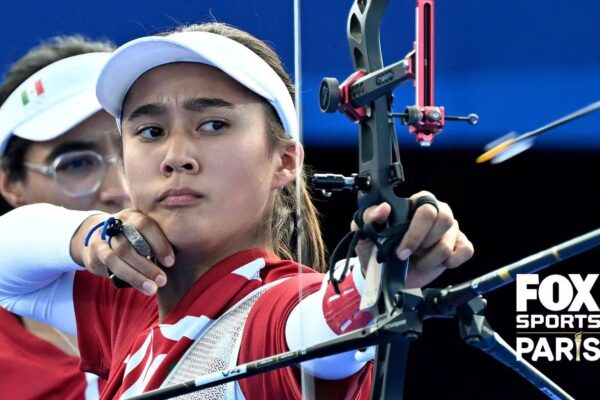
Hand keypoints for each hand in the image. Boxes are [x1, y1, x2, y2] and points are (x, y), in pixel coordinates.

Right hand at [71, 209, 174, 294]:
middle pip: (131, 242)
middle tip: (163, 280)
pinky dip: (127, 276)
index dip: (159, 243)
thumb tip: (182, 261)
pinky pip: (109, 264)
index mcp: (134, 215)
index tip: (171, 262)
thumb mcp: (144, 235)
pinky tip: (140, 286)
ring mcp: (104, 236)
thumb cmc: (132, 239)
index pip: (146, 225)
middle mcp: (118, 222)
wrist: (97, 238)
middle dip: (149, 264)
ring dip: (137, 274)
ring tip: (153, 288)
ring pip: (119, 255)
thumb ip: (156, 243)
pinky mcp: (95, 251)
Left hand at [351, 191, 473, 287]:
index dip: (416, 232)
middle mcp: (437, 212)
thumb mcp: (365, 233)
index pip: (426, 208)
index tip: (401, 250)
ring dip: (429, 260)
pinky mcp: (459, 246)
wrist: (385, 273)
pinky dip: (450, 262)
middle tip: (409, 255)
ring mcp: (450, 230)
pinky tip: (436, 263)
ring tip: (418, 261)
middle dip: (424, 244)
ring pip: (448, 243)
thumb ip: (368, 217)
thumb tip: (383, 208)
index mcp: (415, 204)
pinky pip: (466, 251)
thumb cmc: (376, 248)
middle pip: (445, 220)